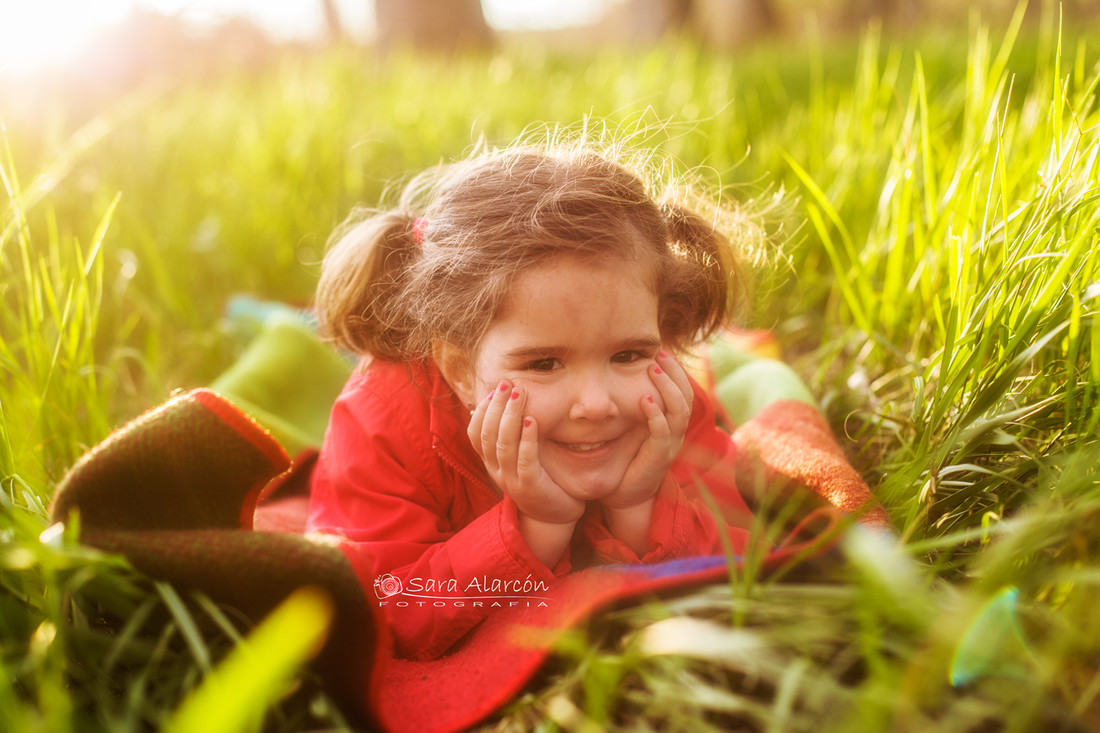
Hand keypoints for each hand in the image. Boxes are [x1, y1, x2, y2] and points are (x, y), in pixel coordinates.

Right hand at [468, 381, 585, 524]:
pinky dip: (527, 439)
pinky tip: (532, 420)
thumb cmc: (539, 479)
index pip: (474, 434)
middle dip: (496, 405)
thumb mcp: (519, 456)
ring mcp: (512, 480)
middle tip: (507, 383)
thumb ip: (511, 435)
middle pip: (488, 434)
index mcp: (491, 462)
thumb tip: (505, 403)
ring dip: (510, 416)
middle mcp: (496, 471)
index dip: (482, 410)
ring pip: (503, 445)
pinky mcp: (531, 488)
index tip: (494, 389)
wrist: (554, 517)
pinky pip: (525, 461)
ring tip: (519, 393)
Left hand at [601, 349, 692, 510]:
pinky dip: (656, 415)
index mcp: (671, 423)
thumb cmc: (626, 458)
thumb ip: (632, 406)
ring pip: (679, 411)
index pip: (682, 391)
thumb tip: (619, 376)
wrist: (625, 494)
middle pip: (686, 396)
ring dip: (667, 388)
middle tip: (659, 353)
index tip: (660, 351)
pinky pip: (663, 433)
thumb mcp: (631, 427)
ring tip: (652, 370)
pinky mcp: (659, 458)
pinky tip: (645, 401)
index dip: (675, 370)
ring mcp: (670, 445)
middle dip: (674, 372)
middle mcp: (676, 432)